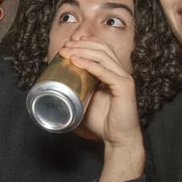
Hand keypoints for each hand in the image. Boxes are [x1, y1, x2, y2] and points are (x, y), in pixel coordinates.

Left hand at [58, 38, 144, 181]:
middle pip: (101, 49)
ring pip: (103, 56)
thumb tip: (57, 80)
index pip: (101, 49)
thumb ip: (79, 88)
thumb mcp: (86, 100)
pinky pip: (106, 72)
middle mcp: (120, 72)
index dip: (85, 43)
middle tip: (64, 47)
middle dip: (81, 45)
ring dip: (83, 51)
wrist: (117, 139)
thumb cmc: (103, 121)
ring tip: (67, 52)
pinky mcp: (124, 87)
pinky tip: (77, 61)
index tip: (68, 44)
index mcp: (113, 72)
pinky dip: (90, 65)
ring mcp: (124, 78)